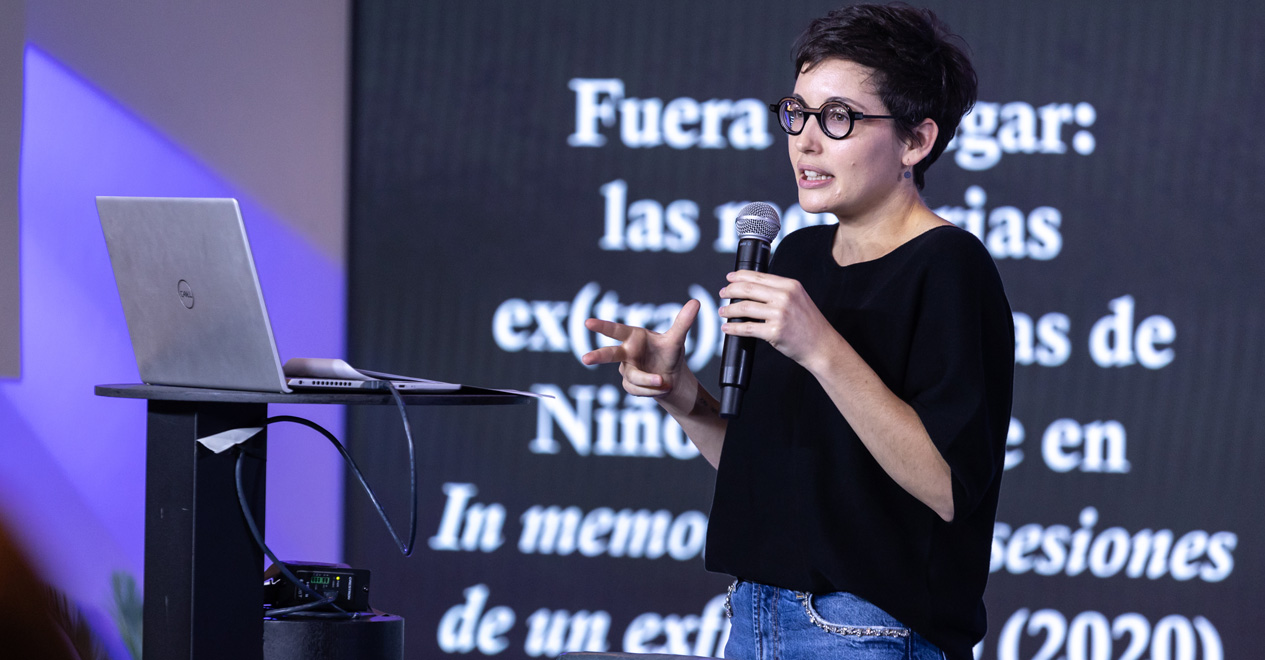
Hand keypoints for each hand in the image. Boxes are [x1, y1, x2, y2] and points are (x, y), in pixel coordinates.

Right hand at [581, 300, 699, 402]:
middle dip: (597, 356)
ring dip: (648, 380)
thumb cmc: (670, 354)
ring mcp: (626, 370)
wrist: (673, 379)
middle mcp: (626, 353)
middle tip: (586, 359)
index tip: (588, 323)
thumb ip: (683, 322)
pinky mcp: (629, 385)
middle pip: (609, 354)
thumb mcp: (677, 339)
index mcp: (634, 337)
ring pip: (632, 376)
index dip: (602, 326)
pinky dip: (651, 389)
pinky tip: (661, 386)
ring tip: (663, 380)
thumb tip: (695, 302)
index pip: (616, 330)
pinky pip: (637, 388)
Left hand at [720, 271, 832, 366]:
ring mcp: (780, 314)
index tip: (729, 278)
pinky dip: (734, 328)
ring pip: (745, 307)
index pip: (758, 276)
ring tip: (722, 312)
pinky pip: (747, 328)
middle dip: (730, 290)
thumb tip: (752, 289)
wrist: (822, 345)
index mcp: (790, 286)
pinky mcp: (775, 332)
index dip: (739, 276)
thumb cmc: (809, 325)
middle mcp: (785, 297)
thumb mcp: (798, 299)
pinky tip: (727, 328)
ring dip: (729, 309)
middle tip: (722, 294)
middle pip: (748, 289)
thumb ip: (779, 292)